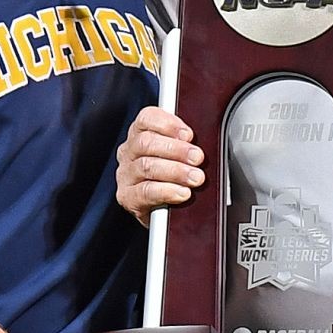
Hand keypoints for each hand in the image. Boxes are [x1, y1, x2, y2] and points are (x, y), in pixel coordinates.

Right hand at [117, 107, 202, 221]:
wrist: (162, 214)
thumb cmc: (173, 179)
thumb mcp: (179, 155)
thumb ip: (186, 144)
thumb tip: (206, 141)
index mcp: (140, 134)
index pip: (146, 118)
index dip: (168, 124)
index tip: (188, 135)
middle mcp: (129, 152)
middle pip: (146, 142)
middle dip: (176, 149)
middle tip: (197, 158)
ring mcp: (125, 175)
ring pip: (146, 166)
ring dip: (175, 171)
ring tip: (196, 178)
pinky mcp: (127, 197)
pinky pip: (145, 192)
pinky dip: (167, 191)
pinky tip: (183, 193)